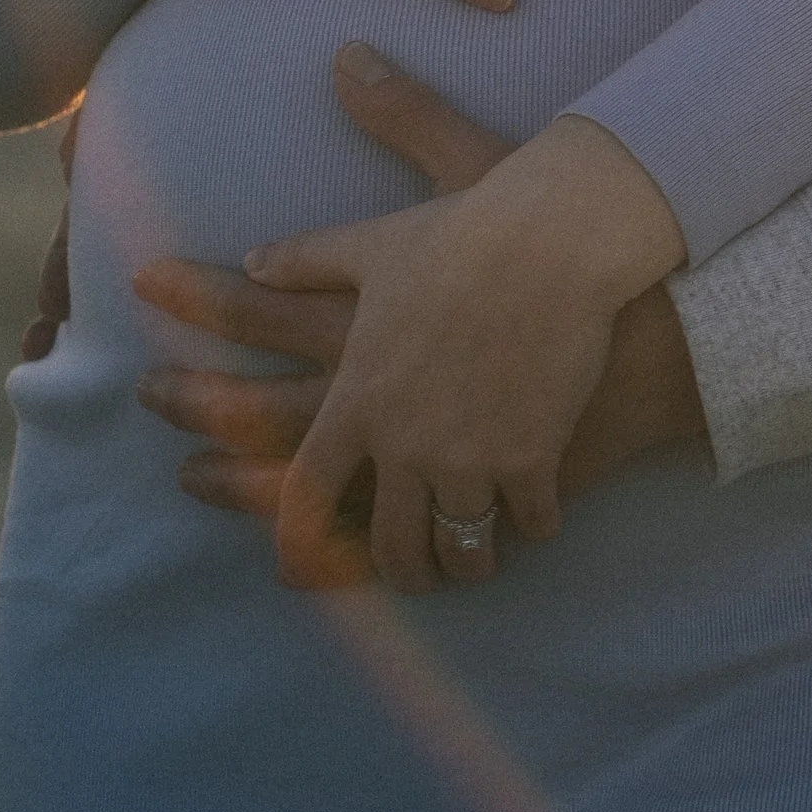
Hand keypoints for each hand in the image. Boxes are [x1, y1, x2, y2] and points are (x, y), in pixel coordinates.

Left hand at [149, 66, 688, 593]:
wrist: (557, 239)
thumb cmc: (461, 235)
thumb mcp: (373, 247)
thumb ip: (307, 262)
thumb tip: (255, 261)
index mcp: (357, 399)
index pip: (304, 494)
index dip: (295, 539)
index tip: (295, 561)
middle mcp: (405, 444)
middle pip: (387, 542)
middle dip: (401, 571)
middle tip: (411, 576)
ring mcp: (469, 458)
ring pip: (458, 548)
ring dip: (464, 565)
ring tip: (472, 564)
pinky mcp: (532, 458)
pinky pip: (529, 522)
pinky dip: (532, 528)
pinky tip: (538, 523)